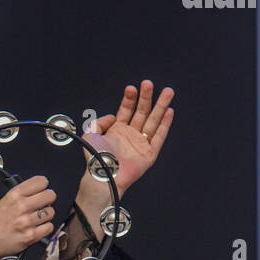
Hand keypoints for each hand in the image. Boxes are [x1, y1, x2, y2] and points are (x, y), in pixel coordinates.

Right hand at [0, 175, 55, 259]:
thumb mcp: (5, 200)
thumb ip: (22, 194)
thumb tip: (40, 190)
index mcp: (14, 195)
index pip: (42, 181)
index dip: (43, 186)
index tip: (41, 191)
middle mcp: (21, 206)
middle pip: (50, 195)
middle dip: (47, 200)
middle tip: (41, 205)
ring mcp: (26, 222)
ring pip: (51, 212)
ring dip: (46, 215)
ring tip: (36, 218)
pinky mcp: (30, 236)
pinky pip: (49, 227)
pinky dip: (45, 228)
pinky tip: (36, 228)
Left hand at [80, 80, 174, 199]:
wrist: (103, 176)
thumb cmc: (94, 159)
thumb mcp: (90, 135)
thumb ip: (98, 122)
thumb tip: (112, 117)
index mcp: (117, 131)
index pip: (126, 110)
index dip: (130, 99)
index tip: (132, 88)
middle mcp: (130, 136)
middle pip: (142, 112)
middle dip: (146, 98)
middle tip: (149, 83)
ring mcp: (140, 145)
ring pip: (153, 121)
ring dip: (160, 106)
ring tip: (168, 91)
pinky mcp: (149, 155)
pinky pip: (159, 137)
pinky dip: (165, 124)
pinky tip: (169, 111)